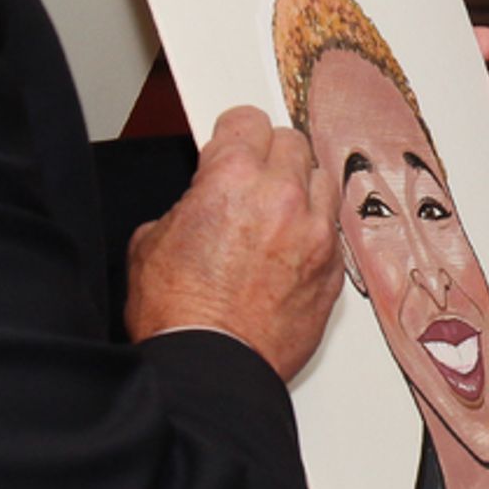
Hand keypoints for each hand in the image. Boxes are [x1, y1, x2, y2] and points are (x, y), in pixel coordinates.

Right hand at [125, 106, 342, 381]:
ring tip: (276, 212)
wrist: (212, 367)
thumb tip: (203, 202)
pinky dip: (313, 232)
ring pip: (322, 182)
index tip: (232, 142)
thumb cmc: (180, 314)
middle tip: (252, 176)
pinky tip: (289, 248)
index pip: (249, 121)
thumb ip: (190, 204)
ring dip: (301, 189)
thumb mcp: (154, 240)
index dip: (235, 133)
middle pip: (293, 143)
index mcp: (234, 179)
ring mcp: (315, 235)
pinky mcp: (333, 270)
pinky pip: (331, 231)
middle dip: (271, 154)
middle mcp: (283, 199)